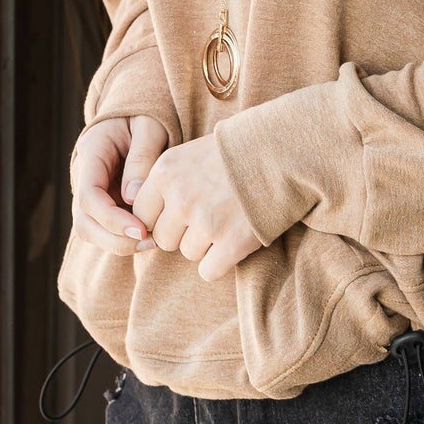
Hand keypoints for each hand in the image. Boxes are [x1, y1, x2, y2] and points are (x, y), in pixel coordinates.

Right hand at [69, 115, 169, 255]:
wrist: (137, 115)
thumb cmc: (146, 117)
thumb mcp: (150, 128)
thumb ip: (142, 158)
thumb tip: (132, 197)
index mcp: (91, 153)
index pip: (89, 196)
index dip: (112, 219)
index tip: (141, 230)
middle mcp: (83, 176)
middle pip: (84, 221)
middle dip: (114, 239)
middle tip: (150, 242)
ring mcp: (89, 192)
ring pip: (90, 231)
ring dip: (118, 243)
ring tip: (153, 242)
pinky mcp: (101, 203)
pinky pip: (104, 229)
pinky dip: (123, 238)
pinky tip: (149, 237)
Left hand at [131, 133, 261, 280]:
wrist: (282, 152)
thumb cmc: (235, 152)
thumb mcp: (190, 154)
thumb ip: (166, 183)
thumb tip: (142, 220)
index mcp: (166, 172)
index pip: (142, 215)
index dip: (161, 217)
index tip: (179, 213)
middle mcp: (180, 197)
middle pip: (163, 239)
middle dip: (182, 233)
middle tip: (207, 217)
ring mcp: (206, 221)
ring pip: (187, 254)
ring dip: (205, 245)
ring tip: (227, 221)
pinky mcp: (232, 242)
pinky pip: (208, 271)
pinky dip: (220, 262)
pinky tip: (233, 241)